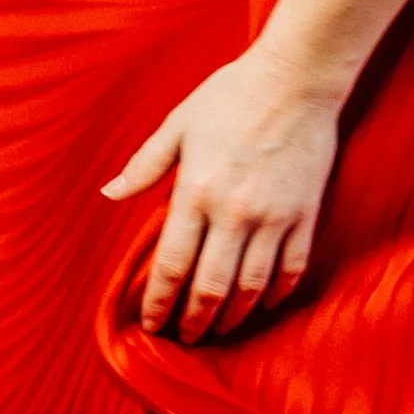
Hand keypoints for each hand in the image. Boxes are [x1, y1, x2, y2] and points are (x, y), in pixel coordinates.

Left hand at [101, 49, 341, 338]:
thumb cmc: (231, 95)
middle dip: (194, 320)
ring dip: (233, 316)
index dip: (159, 302)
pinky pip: (291, 269)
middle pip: (211, 288)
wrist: (296, 77)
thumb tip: (108, 194)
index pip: (171, 265)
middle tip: (184, 336)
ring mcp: (274, 217)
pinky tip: (264, 303)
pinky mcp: (305, 214)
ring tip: (220, 329)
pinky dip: (277, 293)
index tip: (151, 323)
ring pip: (251, 288)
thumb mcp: (178, 125)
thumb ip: (143, 166)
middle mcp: (234, 213)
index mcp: (196, 192)